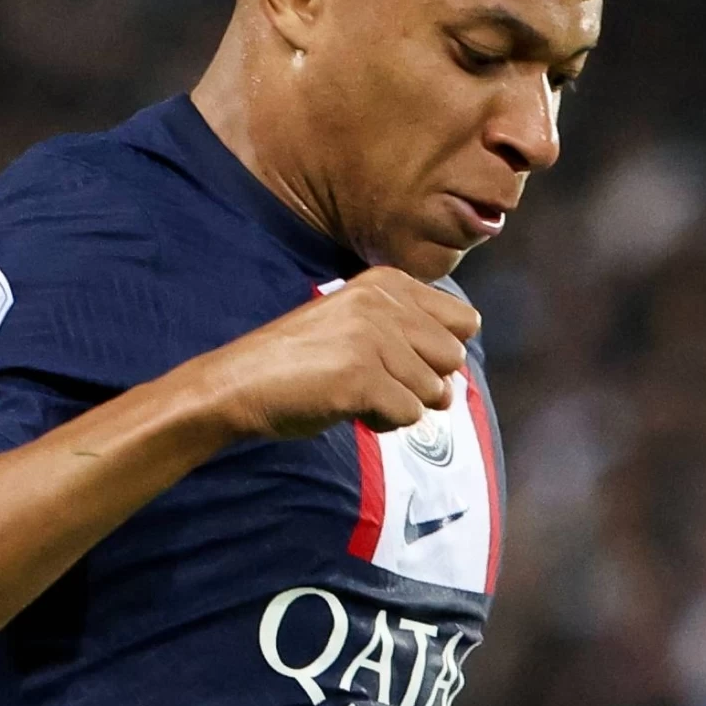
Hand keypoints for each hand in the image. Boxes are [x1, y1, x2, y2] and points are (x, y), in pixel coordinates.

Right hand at [181, 267, 479, 440]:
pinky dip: (385, 423)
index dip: (440, 353)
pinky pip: (409, 414)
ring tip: (359, 395)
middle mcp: (383, 302)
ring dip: (401, 405)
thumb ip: (408, 334)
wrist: (241, 382)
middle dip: (425, 382)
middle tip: (381, 385)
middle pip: (453, 358)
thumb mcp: (359, 324)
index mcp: (387, 283)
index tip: (402, 361)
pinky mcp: (361, 376)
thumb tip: (456, 381)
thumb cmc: (301, 362)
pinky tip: (352, 410)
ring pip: (434, 390)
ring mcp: (373, 337)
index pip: (464, 321)